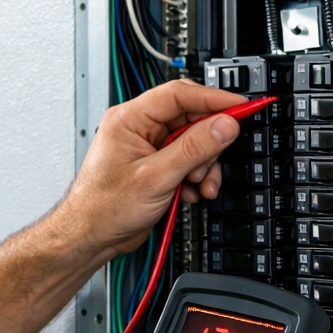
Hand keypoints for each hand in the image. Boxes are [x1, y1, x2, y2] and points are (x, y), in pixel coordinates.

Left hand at [54, 81, 247, 260]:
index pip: (179, 94)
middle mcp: (140, 129)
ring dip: (203, 165)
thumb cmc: (103, 207)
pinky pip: (187, 161)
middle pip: (191, 119)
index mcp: (130, 119)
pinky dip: (195, 177)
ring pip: (193, 143)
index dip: (213, 99)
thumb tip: (224, 125)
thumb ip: (194, 149)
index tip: (240, 106)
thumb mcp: (156, 177)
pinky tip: (190, 192)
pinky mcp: (157, 167)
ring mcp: (149, 148)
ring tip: (199, 185)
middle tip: (215, 160)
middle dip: (208, 143)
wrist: (91, 237)